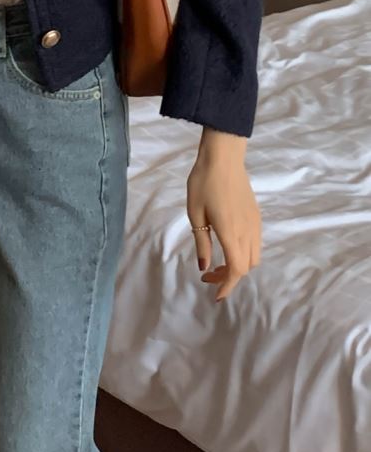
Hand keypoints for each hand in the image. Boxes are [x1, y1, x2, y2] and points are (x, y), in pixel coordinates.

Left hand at [187, 133, 261, 300]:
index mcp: (231, 232)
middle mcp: (247, 231)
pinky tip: (230, 247)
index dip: (227, 286)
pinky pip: (256, 244)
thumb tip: (205, 267)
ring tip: (221, 262)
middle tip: (210, 274)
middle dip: (229, 278)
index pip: (235, 270)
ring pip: (254, 257)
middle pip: (246, 267)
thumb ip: (202, 244)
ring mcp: (254, 223)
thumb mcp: (195, 215)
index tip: (215, 294)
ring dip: (239, 266)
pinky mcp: (256, 216)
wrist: (223, 156)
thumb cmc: (203, 182)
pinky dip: (245, 254)